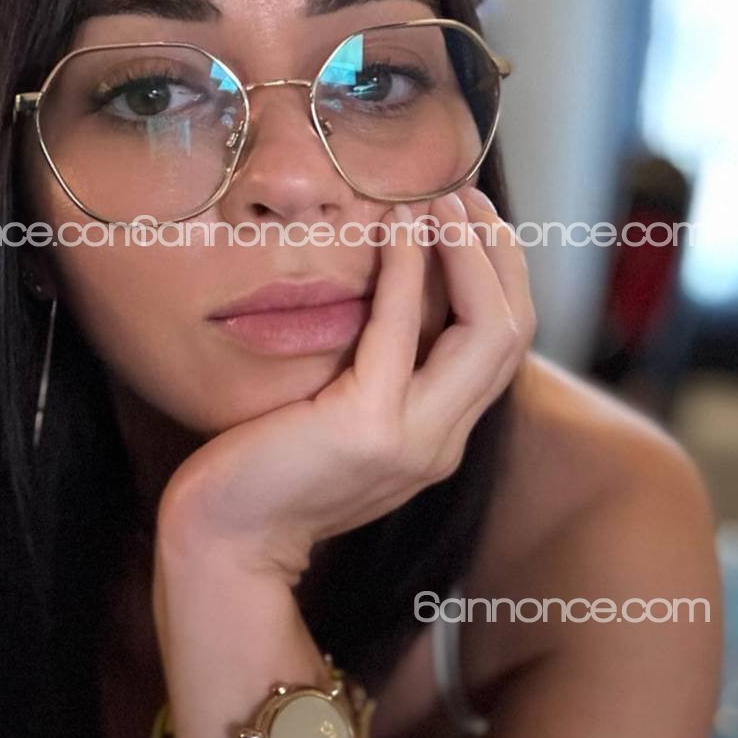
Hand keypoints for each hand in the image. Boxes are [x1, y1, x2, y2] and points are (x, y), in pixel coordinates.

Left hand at [156, 186, 536, 583]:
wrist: (224, 544)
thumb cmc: (267, 473)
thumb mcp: (342, 420)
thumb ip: (379, 375)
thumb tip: (391, 295)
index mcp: (440, 437)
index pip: (502, 345)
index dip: (500, 274)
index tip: (472, 217)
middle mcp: (442, 442)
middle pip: (512, 332)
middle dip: (498, 253)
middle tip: (466, 193)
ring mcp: (413, 439)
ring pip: (487, 331)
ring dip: (468, 251)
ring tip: (441, 198)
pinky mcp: (369, 428)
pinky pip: (402, 330)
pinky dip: (408, 268)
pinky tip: (398, 226)